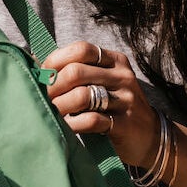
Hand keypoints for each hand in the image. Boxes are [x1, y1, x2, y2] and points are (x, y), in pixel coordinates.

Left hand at [41, 39, 160, 170]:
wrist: (151, 137)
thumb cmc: (116, 108)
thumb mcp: (104, 83)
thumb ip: (79, 74)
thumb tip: (35, 65)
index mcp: (115, 61)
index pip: (82, 49)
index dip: (56, 60)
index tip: (43, 76)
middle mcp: (122, 76)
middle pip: (76, 72)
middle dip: (52, 86)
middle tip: (42, 99)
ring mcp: (125, 100)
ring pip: (82, 96)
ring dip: (59, 106)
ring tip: (52, 114)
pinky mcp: (124, 124)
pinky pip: (91, 120)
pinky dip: (72, 125)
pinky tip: (66, 128)